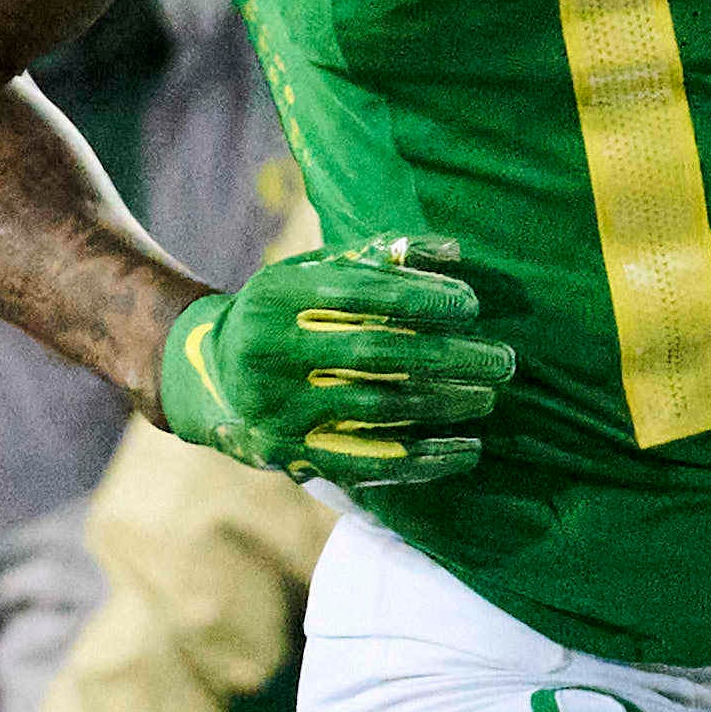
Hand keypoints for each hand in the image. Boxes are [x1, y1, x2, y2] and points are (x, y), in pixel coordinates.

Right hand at [158, 236, 517, 483]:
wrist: (207, 377)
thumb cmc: (280, 313)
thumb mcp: (309, 274)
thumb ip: (376, 259)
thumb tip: (454, 251)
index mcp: (276, 296)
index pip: (361, 295)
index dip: (421, 298)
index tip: (471, 305)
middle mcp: (270, 353)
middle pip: (375, 354)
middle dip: (447, 356)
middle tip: (503, 360)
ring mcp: (278, 409)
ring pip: (377, 408)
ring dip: (443, 404)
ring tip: (489, 395)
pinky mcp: (291, 455)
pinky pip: (367, 460)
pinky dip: (423, 459)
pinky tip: (465, 451)